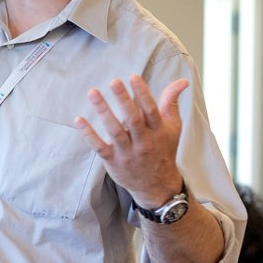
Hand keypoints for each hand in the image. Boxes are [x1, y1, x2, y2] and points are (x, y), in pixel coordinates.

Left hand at [74, 74, 187, 207]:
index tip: (132, 77)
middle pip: (133, 119)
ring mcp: (127, 153)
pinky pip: (99, 147)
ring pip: (114, 131)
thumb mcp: (172, 127)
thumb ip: (172, 102)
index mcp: (159, 132)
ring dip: (103, 111)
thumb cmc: (163, 149)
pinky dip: (88, 134)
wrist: (156, 185)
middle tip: (113, 81)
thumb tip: (183, 81)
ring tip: (93, 92)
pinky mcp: (113, 161)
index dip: (142, 93)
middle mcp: (144, 142)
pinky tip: (79, 119)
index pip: (151, 110)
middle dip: (123, 100)